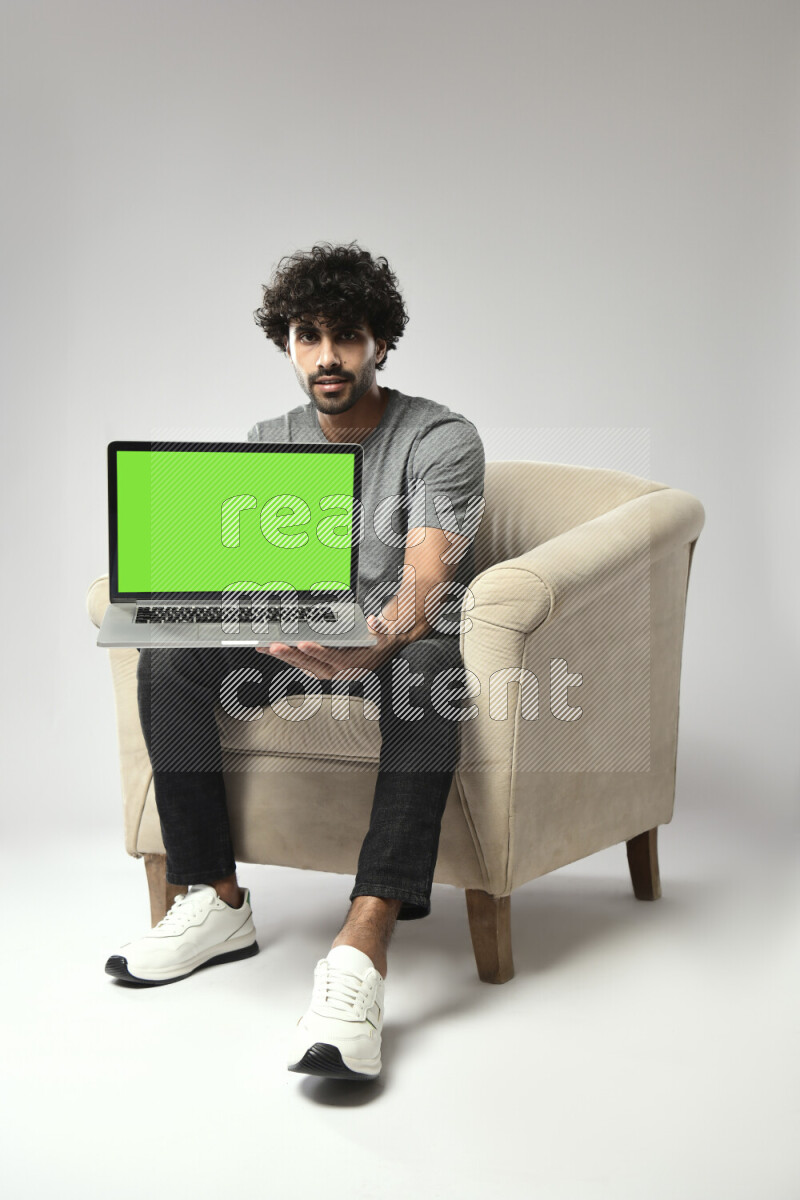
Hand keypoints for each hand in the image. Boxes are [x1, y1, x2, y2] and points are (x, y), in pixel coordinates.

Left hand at [255, 614, 397, 681]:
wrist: (380, 651)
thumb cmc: (377, 640)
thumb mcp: (383, 634)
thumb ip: (380, 628)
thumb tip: (374, 622)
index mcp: (351, 663)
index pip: (331, 657)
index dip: (317, 652)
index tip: (303, 644)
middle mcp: (337, 672)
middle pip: (310, 663)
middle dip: (290, 654)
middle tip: (273, 646)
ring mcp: (326, 673)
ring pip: (301, 665)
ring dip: (282, 656)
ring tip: (264, 647)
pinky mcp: (319, 671)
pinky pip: (300, 665)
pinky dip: (287, 658)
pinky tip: (274, 650)